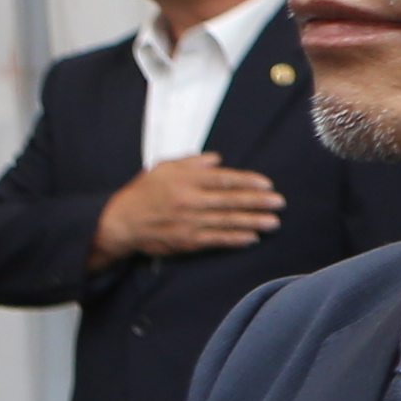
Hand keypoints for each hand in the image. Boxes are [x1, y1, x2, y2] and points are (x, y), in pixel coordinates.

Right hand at [93, 154, 285, 266]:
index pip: (223, 179)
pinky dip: (234, 239)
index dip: (248, 181)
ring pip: (226, 221)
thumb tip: (217, 160)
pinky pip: (215, 240)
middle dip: (258, 202)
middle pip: (230, 201)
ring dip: (253, 222)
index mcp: (185, 180)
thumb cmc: (144, 192)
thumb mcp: (164, 168)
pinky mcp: (186, 240)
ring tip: (273, 222)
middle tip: (280, 203)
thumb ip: (192, 163)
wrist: (121, 222)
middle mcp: (189, 201)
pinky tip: (252, 238)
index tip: (267, 184)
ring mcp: (188, 222)